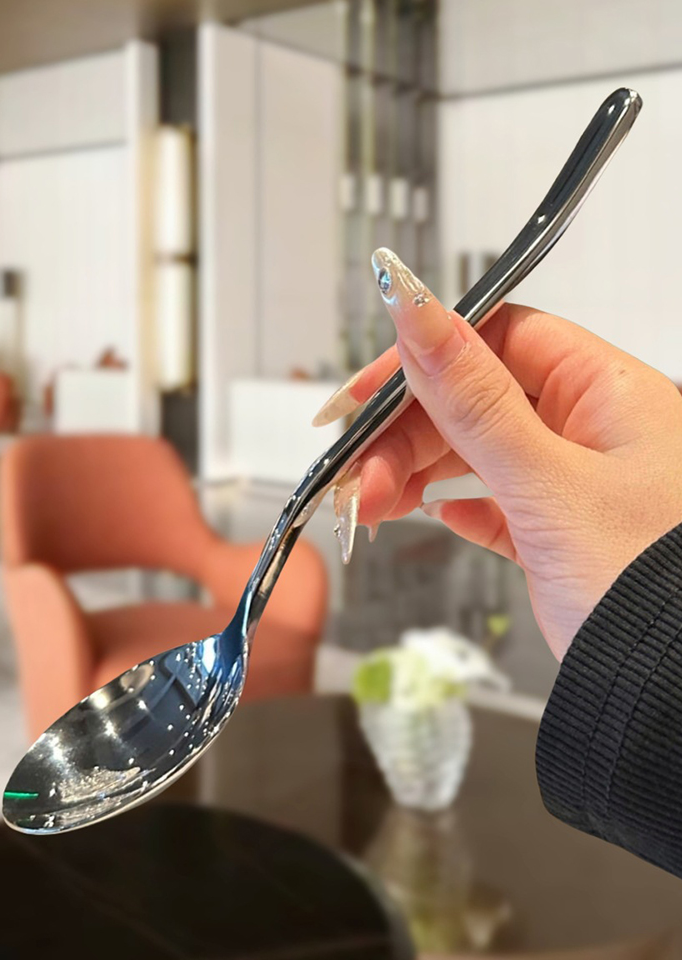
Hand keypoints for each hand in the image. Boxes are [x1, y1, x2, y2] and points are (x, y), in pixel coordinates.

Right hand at [314, 248, 681, 659]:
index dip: (426, 356)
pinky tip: (433, 515)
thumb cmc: (645, 586)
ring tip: (369, 504)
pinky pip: (494, 501)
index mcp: (608, 392)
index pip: (499, 338)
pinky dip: (455, 505)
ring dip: (414, 472)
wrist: (669, 697)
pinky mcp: (560, 532)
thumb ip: (473, 399)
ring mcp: (576, 481)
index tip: (364, 392)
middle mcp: (594, 428)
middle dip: (405, 434)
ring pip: (476, 452)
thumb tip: (417, 310)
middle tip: (357, 473)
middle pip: (475, 399)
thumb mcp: (546, 482)